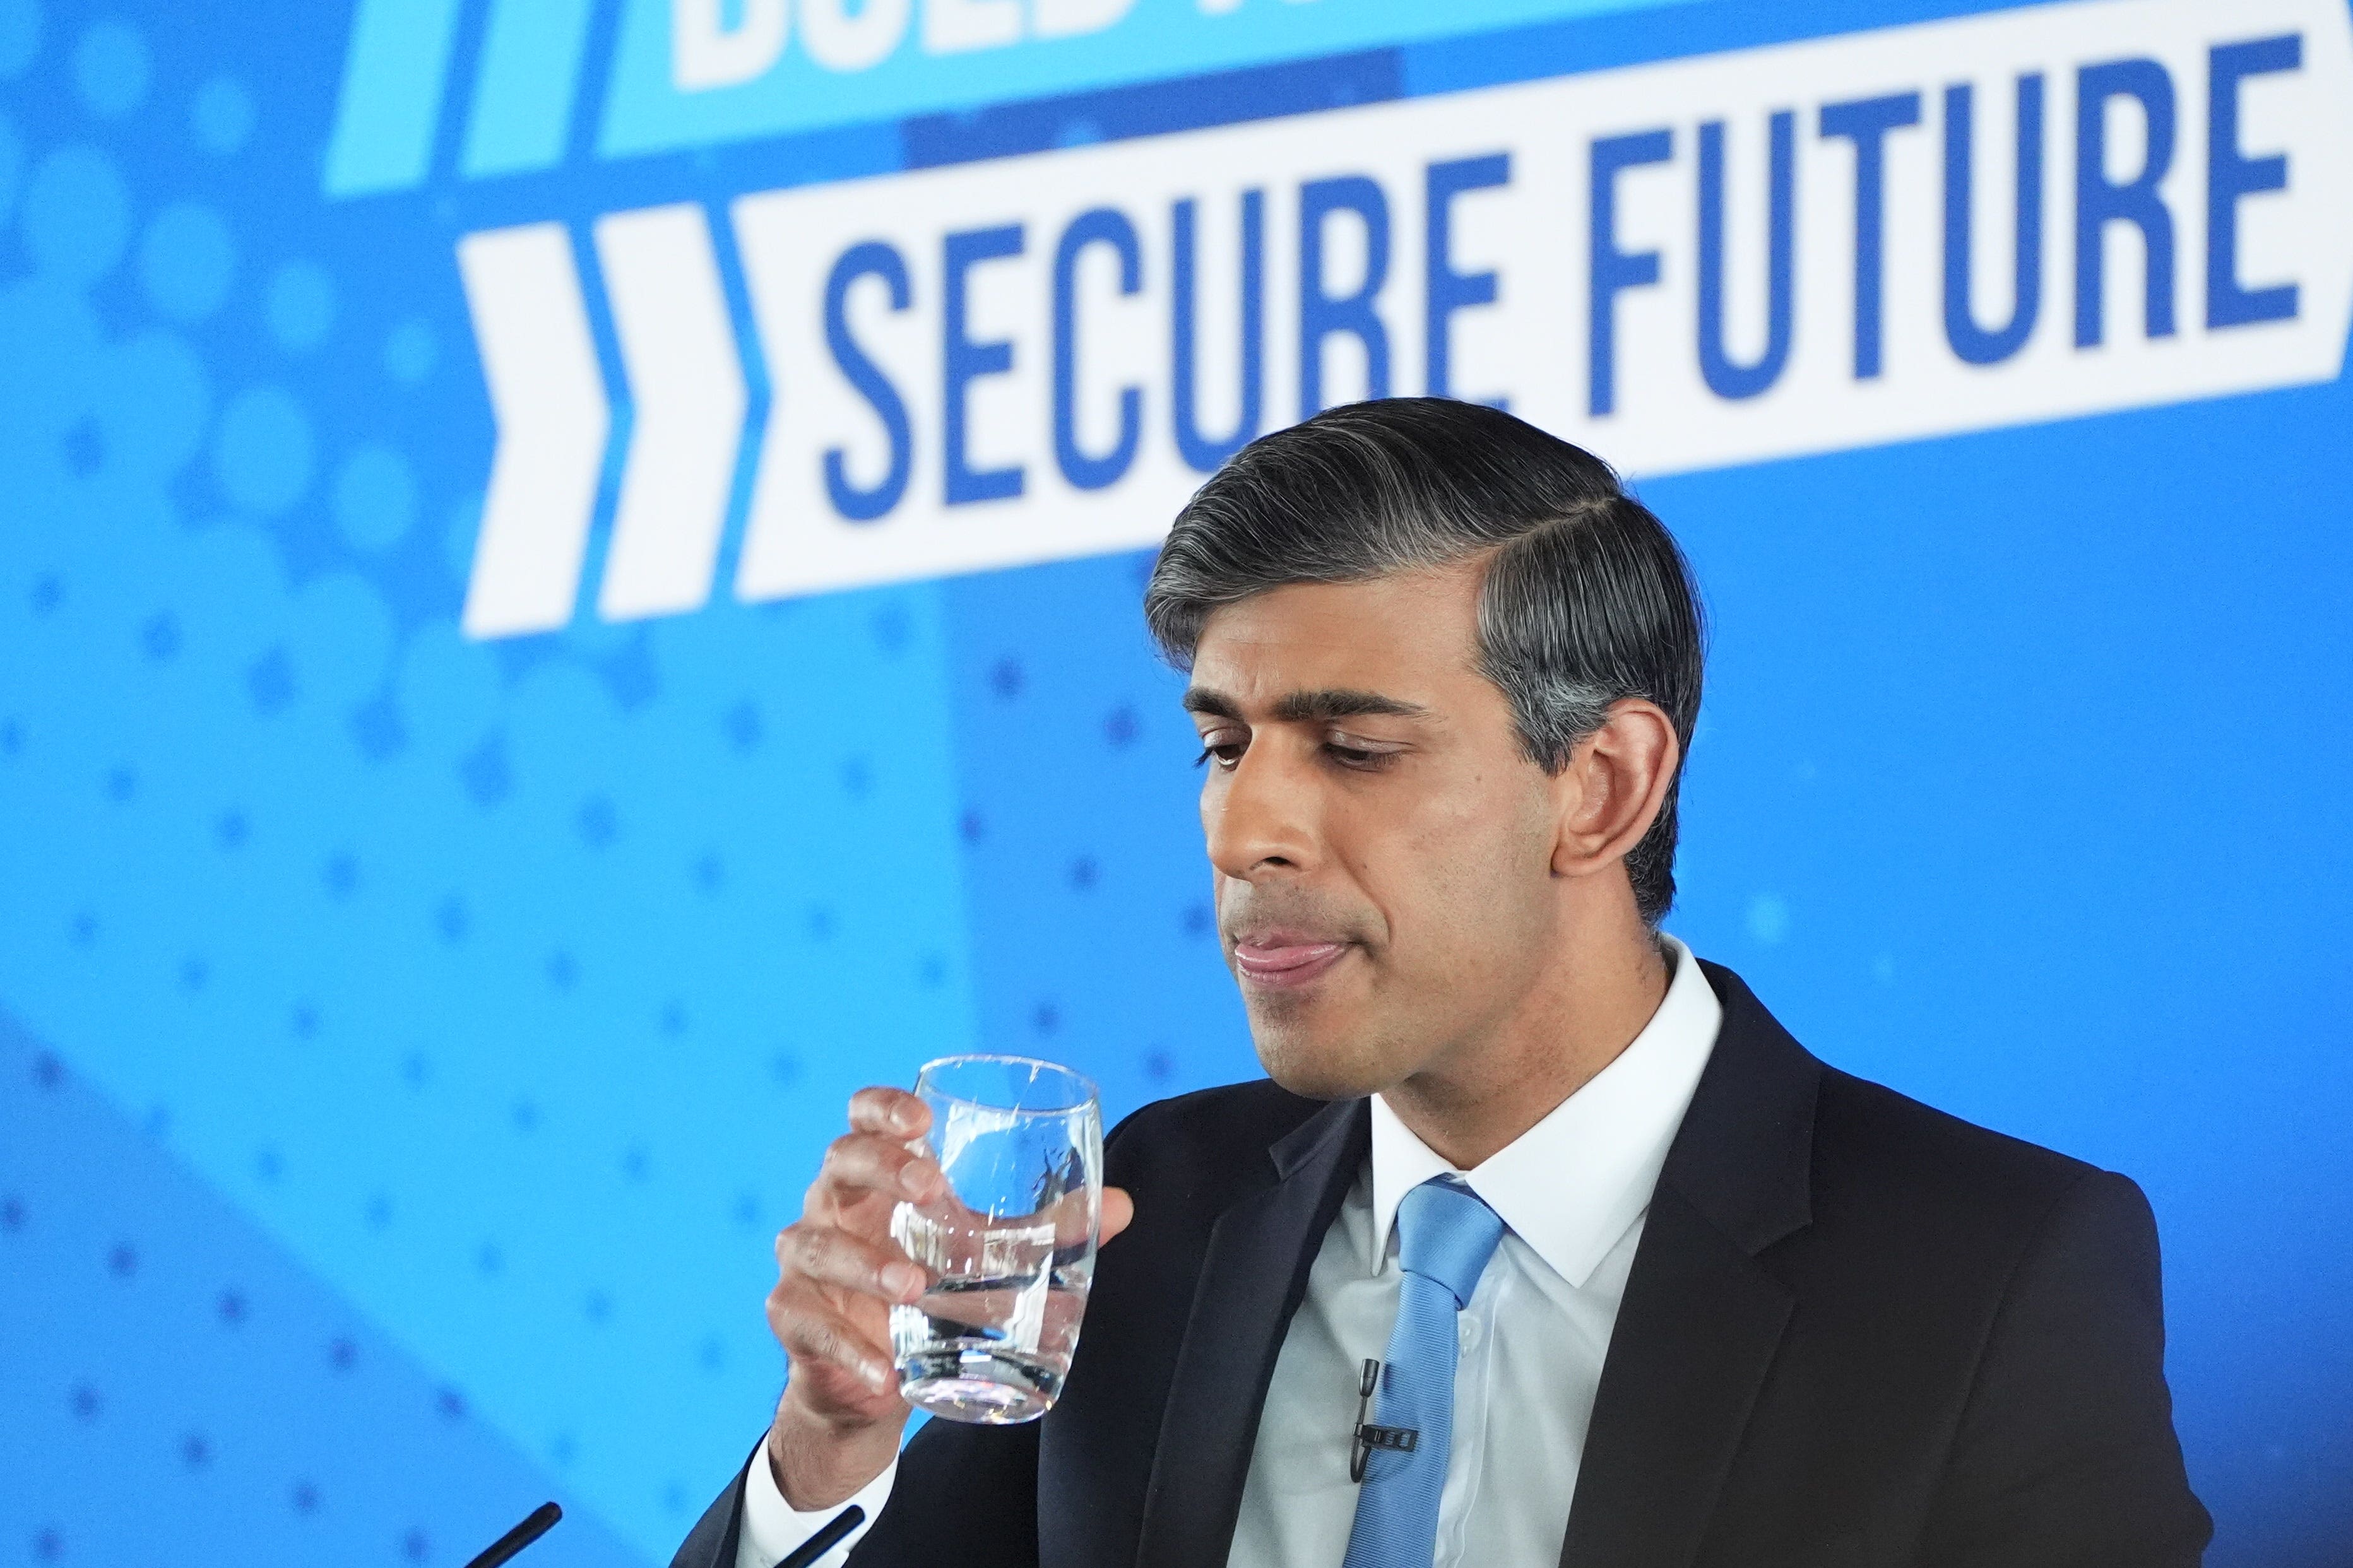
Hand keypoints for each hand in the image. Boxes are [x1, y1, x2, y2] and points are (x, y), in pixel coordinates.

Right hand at [764, 1087, 1133, 1507]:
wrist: (871, 1374)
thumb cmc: (928, 1284)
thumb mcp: (984, 1253)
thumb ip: (1045, 1230)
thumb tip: (1124, 1206)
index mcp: (877, 1175)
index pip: (864, 1119)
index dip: (884, 1109)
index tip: (923, 1120)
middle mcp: (832, 1206)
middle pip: (839, 1162)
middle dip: (880, 1168)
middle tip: (927, 1189)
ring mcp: (806, 1262)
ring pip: (818, 1245)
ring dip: (866, 1265)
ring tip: (914, 1287)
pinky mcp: (793, 1318)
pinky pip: (808, 1325)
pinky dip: (848, 1348)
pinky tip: (883, 1370)